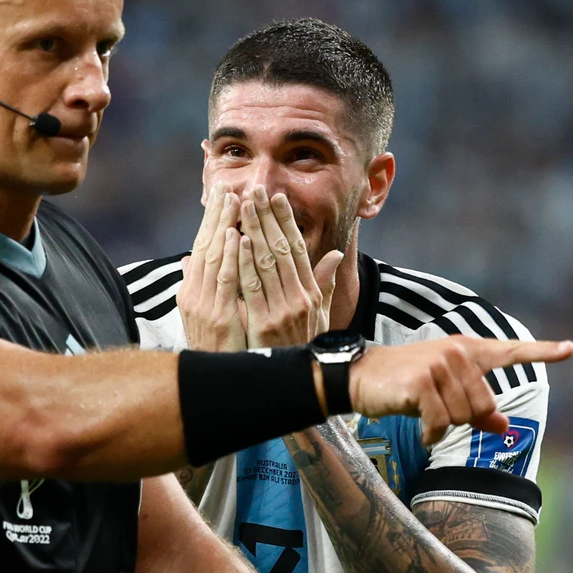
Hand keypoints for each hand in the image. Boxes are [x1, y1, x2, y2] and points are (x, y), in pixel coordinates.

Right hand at [178, 192, 247, 351]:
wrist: (213, 384)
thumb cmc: (215, 351)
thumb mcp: (203, 316)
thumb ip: (197, 286)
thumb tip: (187, 259)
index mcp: (192, 291)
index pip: (202, 248)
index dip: (211, 220)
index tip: (221, 195)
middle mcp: (193, 294)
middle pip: (204, 246)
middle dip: (215, 215)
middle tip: (225, 185)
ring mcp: (203, 305)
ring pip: (212, 257)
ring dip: (221, 226)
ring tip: (231, 200)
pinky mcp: (216, 316)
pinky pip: (224, 281)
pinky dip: (228, 257)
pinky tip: (233, 236)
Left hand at [236, 189, 343, 347]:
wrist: (302, 383)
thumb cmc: (305, 347)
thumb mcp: (321, 317)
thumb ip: (325, 284)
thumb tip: (335, 255)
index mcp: (311, 293)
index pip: (297, 248)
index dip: (287, 221)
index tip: (277, 197)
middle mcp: (300, 298)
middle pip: (281, 248)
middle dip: (267, 217)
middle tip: (255, 189)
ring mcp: (283, 310)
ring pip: (266, 262)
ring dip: (254, 230)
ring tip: (243, 205)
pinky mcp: (265, 323)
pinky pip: (253, 286)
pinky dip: (245, 262)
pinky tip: (237, 240)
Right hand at [347, 336, 572, 445]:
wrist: (362, 377)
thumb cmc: (406, 385)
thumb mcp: (446, 395)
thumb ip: (478, 409)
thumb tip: (504, 427)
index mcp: (468, 350)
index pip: (511, 350)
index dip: (543, 352)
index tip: (570, 349)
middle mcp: (458, 352)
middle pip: (486, 405)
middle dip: (464, 418)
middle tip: (437, 411)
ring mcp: (440, 365)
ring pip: (464, 416)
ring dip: (444, 425)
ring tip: (423, 413)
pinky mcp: (422, 382)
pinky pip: (442, 422)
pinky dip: (432, 434)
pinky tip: (422, 431)